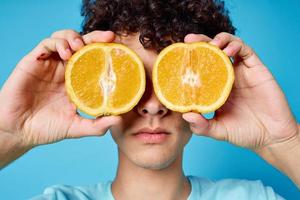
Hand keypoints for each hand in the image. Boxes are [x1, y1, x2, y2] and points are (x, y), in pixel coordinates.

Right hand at [0, 30, 120, 148]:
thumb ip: (97, 126)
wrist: (19, 131)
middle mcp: (65, 70)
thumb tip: (118, 121)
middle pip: (82, 45)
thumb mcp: (77, 127)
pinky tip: (66, 53)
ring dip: (75, 37)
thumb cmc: (47, 129)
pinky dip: (58, 43)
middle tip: (109, 37)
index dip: (105, 52)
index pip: (93, 60)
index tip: (119, 48)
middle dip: (95, 37)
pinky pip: (46, 44)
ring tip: (81, 46)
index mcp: (77, 81)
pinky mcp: (33, 62)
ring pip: (64, 38)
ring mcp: (50, 65)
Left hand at [182, 32, 298, 149]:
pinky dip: (236, 45)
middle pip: (212, 52)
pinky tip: (228, 50)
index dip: (190, 60)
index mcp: (216, 87)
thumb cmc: (244, 132)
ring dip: (219, 40)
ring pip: (229, 46)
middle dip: (200, 42)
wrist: (271, 137)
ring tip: (211, 45)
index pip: (201, 67)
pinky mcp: (256, 69)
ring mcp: (241, 72)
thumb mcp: (218, 130)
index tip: (178, 56)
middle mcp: (227, 76)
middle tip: (188, 41)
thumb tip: (186, 115)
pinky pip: (246, 51)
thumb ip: (201, 126)